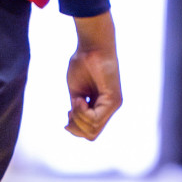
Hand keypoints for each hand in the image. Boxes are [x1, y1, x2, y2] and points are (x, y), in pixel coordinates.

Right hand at [66, 12, 122, 139]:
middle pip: (91, 135)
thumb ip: (77, 109)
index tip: (67, 112)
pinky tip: (79, 99)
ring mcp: (113, 106)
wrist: (92, 45)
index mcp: (100, 108)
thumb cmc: (83, 63)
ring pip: (93, 130)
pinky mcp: (114, 100)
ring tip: (76, 101)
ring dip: (78, 118)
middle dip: (75, 126)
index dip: (75, 128)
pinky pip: (95, 119)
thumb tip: (71, 127)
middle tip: (70, 109)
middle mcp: (109, 109)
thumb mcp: (76, 92)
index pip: (90, 132)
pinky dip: (82, 112)